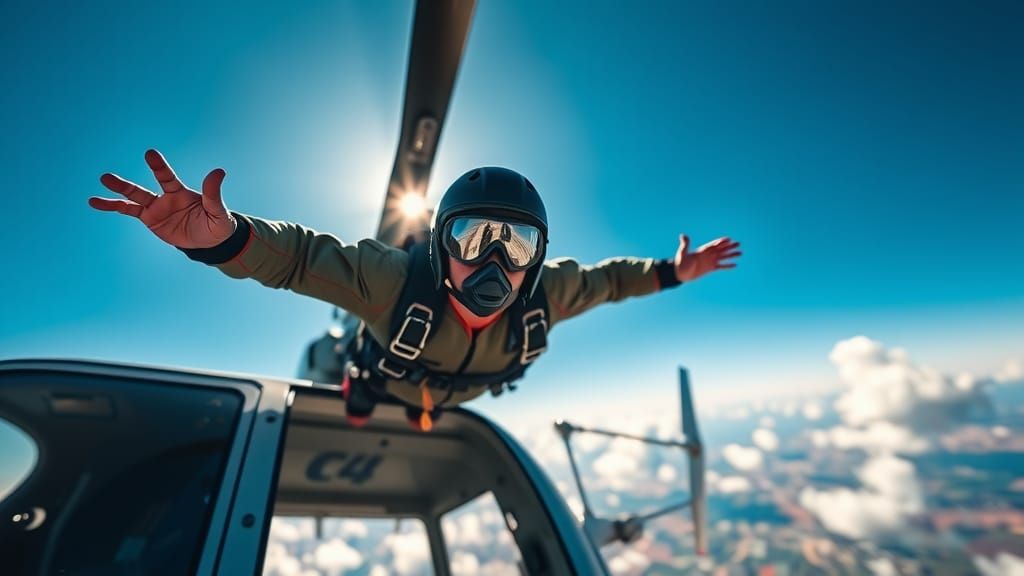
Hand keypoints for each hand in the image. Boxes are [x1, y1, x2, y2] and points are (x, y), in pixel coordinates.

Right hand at [89, 149, 235, 248]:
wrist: (210, 242)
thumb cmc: (217, 224)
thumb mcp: (218, 212)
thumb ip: (214, 194)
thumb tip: (219, 172)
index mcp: (181, 193)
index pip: (167, 177)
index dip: (158, 167)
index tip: (149, 154)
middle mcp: (165, 197)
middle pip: (142, 189)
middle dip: (125, 184)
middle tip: (105, 176)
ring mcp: (156, 208)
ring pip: (132, 198)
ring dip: (117, 191)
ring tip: (100, 183)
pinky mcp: (150, 219)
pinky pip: (129, 211)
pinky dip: (113, 206)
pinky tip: (95, 201)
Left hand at [674, 234, 740, 281]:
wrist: (679, 273)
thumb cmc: (680, 263)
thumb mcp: (682, 253)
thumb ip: (685, 244)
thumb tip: (683, 235)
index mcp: (702, 250)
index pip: (713, 245)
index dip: (721, 242)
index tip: (729, 239)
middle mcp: (708, 255)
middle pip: (721, 249)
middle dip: (729, 246)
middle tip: (739, 244)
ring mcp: (710, 261)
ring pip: (723, 257)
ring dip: (731, 255)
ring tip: (740, 253)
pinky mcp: (710, 268)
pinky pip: (721, 267)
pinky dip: (728, 266)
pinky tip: (735, 265)